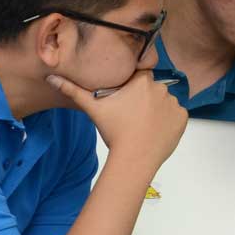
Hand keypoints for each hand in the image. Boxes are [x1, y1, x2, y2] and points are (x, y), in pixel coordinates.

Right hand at [50, 71, 186, 170]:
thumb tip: (51, 77)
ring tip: (143, 124)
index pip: (139, 76)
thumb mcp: (93, 108)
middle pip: (152, 89)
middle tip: (133, 115)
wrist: (134, 158)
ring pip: (164, 102)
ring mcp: (174, 103)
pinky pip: (176, 115)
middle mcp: (161, 88)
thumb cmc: (115, 132)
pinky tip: (155, 129)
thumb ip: (73, 90)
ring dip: (157, 109)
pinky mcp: (183, 117)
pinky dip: (168, 120)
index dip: (132, 88)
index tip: (127, 100)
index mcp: (142, 81)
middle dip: (144, 99)